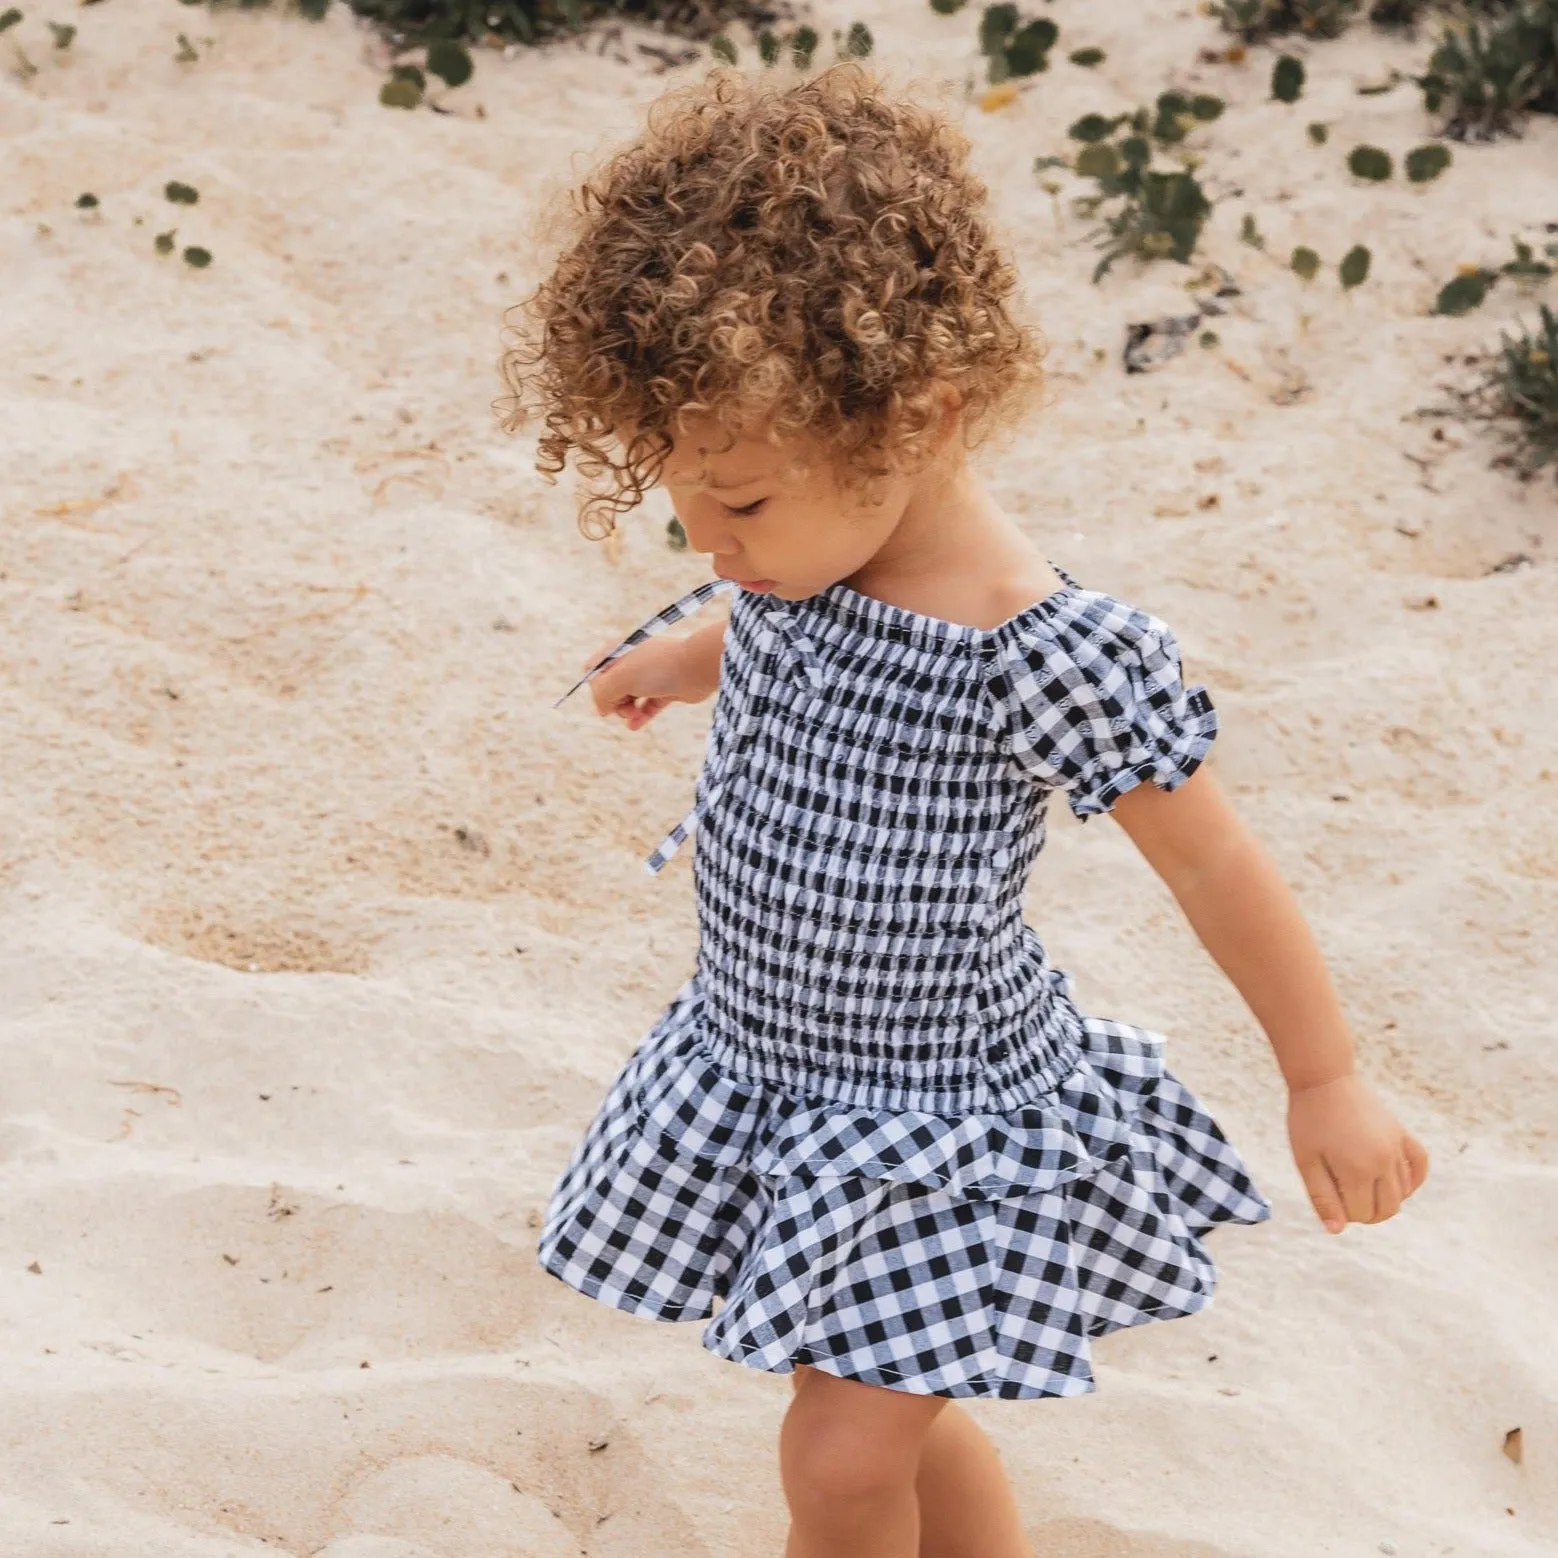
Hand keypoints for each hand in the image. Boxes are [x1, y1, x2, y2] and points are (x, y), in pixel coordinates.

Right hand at [583, 633, 709, 730]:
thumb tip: (601, 709)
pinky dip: (641, 717)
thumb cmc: (658, 667)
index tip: (603, 695)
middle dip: (612, 701)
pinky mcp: (667, 690)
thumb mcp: (620, 678)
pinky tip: (634, 726)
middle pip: (612, 687)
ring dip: (626, 711)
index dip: (595, 685)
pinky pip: (648, 706)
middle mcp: (635, 662)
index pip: (596, 669)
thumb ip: (602, 693)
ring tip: (632, 715)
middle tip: (622, 705)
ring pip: (629, 699)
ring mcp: (652, 676)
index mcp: (621, 651)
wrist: (698, 668)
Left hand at [1287, 1073, 1429, 1233]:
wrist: (1324, 1078)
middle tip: (1343, 1197)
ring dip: (1384, 1199)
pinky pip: (1419, 1166)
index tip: (1327, 1195)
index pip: (1361, 1214)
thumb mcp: (1306, 1160)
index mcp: (1358, 1170)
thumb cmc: (1308, 1119)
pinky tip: (1395, 1183)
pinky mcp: (1403, 1134)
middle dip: (1365, 1213)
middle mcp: (1385, 1162)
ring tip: (1358, 1185)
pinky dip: (1412, 1181)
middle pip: (1387, 1210)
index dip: (1343, 1213)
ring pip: (1402, 1193)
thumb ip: (1322, 1197)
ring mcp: (1397, 1148)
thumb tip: (1337, 1231)